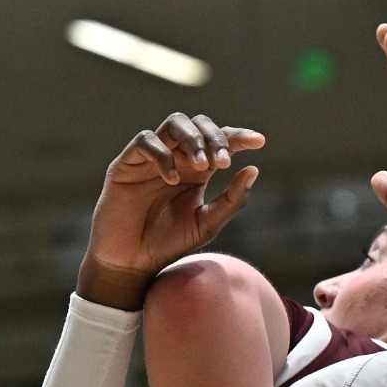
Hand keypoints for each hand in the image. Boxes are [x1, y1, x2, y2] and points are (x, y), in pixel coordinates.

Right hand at [77, 113, 265, 309]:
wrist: (132, 262)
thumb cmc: (169, 244)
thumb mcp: (207, 225)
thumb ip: (231, 201)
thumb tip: (253, 170)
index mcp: (198, 170)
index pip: (220, 141)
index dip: (238, 136)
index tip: (259, 142)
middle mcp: (177, 157)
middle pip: (199, 125)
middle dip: (215, 138)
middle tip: (223, 162)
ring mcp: (152, 157)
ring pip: (174, 124)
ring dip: (193, 140)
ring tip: (202, 166)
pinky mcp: (127, 163)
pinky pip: (146, 141)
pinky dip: (163, 155)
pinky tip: (172, 179)